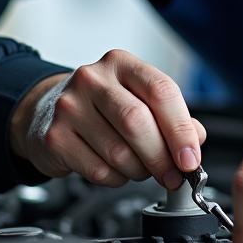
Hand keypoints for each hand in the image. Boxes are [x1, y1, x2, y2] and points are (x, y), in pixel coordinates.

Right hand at [9, 50, 205, 188]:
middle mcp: (93, 79)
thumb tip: (195, 141)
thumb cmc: (102, 106)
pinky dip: (116, 179)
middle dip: (162, 157)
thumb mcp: (138, 97)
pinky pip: (98, 170)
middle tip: (174, 176)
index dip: (181, 129)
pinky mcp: (55, 137)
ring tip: (142, 169)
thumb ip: (170, 116)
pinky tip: (116, 170)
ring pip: (119, 152)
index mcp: (121, 63)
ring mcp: (69, 107)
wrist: (46, 111)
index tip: (191, 158)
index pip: (161, 92)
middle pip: (138, 122)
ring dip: (140, 171)